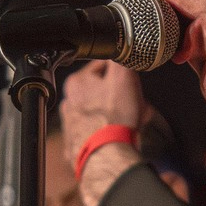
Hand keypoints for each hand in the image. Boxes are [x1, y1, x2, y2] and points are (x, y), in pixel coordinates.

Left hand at [61, 60, 146, 205]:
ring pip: (99, 114)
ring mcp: (71, 127)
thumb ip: (122, 57)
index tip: (132, 82)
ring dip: (116, 116)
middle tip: (136, 105)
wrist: (107, 158)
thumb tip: (123, 47)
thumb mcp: (124, 77)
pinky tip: (120, 138)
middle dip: (120, 97)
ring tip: (131, 123)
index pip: (102, 66)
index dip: (122, 73)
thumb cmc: (114, 120)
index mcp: (76, 83)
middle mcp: (68, 104)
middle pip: (101, 92)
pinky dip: (108, 136)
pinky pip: (96, 136)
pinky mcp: (76, 148)